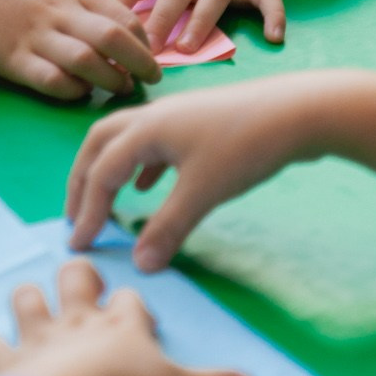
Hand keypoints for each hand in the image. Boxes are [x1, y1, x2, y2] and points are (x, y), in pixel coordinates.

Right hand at [0, 0, 160, 99]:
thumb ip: (89, 2)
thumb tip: (124, 29)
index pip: (124, 17)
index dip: (144, 41)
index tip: (150, 55)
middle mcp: (60, 12)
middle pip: (113, 39)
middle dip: (141, 63)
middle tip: (151, 79)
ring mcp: (36, 36)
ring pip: (86, 62)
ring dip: (111, 80)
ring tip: (121, 88)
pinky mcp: (14, 60)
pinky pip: (52, 81)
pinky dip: (74, 90)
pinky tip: (82, 91)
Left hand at [0, 259, 251, 375]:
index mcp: (121, 323)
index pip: (130, 299)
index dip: (132, 305)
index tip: (135, 313)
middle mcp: (78, 319)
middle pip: (76, 279)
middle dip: (78, 275)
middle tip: (81, 278)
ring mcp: (39, 337)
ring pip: (29, 299)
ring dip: (29, 298)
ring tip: (31, 297)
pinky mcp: (6, 360)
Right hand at [66, 71, 375, 270]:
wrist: (300, 111)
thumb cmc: (246, 147)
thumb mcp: (203, 192)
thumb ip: (167, 228)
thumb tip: (139, 265)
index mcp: (145, 128)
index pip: (102, 172)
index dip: (86, 210)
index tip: (78, 244)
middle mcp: (153, 115)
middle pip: (101, 143)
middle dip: (83, 179)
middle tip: (75, 215)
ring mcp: (178, 115)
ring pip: (127, 140)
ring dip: (110, 170)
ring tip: (106, 202)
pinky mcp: (200, 122)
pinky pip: (154, 143)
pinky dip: (142, 166)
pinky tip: (149, 186)